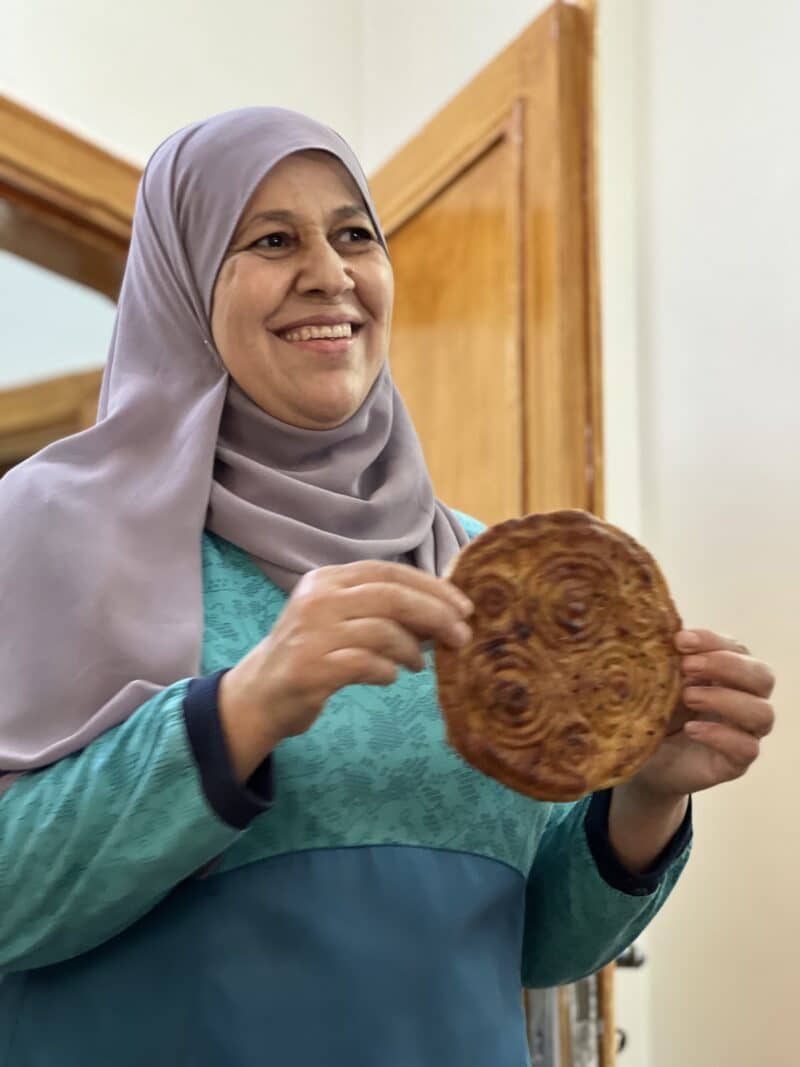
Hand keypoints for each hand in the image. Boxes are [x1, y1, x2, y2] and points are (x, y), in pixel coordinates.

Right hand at [218, 560, 473, 778]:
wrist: (260, 694)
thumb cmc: (312, 652)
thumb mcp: (342, 619)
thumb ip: (383, 610)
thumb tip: (444, 613)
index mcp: (327, 579)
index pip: (389, 572)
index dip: (432, 587)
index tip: (464, 607)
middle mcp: (317, 599)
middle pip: (391, 597)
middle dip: (435, 615)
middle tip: (461, 637)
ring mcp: (311, 633)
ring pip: (382, 631)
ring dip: (412, 649)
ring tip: (418, 664)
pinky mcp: (310, 668)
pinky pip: (366, 664)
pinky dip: (387, 671)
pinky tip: (389, 677)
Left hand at [627, 628, 775, 800]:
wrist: (643, 761)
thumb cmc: (654, 715)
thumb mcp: (656, 684)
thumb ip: (665, 660)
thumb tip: (655, 630)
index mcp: (727, 674)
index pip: (737, 649)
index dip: (713, 641)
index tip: (680, 640)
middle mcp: (743, 700)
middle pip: (762, 676)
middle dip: (726, 666)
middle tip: (687, 666)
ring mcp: (744, 732)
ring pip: (762, 712)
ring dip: (724, 699)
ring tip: (687, 696)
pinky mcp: (736, 762)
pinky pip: (747, 748)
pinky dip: (720, 735)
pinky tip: (691, 729)